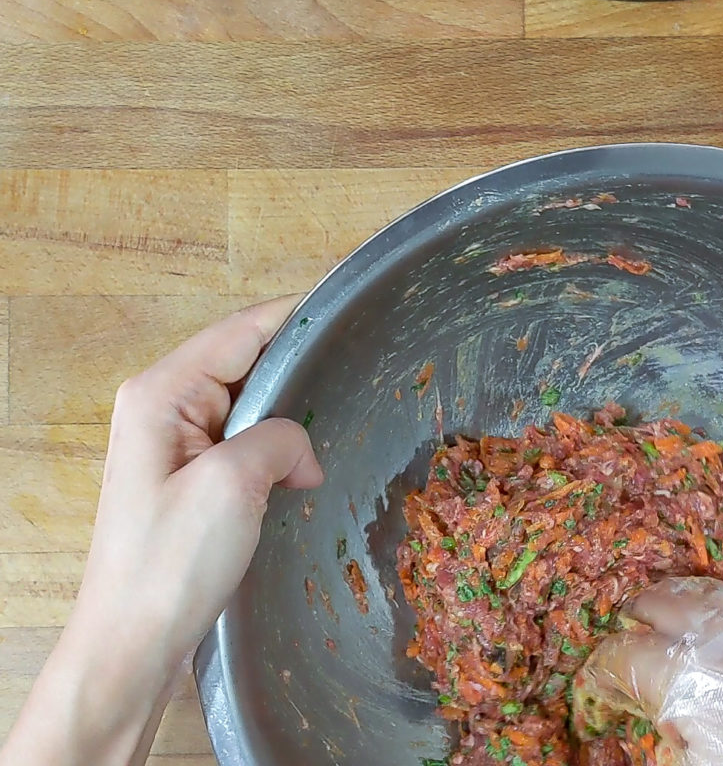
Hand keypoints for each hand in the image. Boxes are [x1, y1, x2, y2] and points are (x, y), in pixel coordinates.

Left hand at [0, 296, 322, 765]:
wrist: (132, 642)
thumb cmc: (171, 562)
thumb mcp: (233, 484)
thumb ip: (279, 438)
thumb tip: (302, 450)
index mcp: (162, 393)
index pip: (241, 332)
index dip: (295, 318)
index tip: (348, 314)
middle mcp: (163, 407)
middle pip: (244, 363)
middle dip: (297, 374)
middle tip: (354, 379)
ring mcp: (175, 444)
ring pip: (248, 407)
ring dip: (288, 420)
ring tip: (336, 425)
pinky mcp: (190, 478)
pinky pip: (242, 444)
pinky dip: (276, 451)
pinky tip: (304, 470)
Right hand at [573, 578, 722, 765]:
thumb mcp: (706, 763)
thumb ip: (669, 725)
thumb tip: (651, 705)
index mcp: (685, 678)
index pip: (619, 655)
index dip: (601, 670)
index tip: (600, 683)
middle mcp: (718, 634)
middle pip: (654, 604)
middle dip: (632, 621)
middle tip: (625, 640)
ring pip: (698, 589)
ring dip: (671, 602)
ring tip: (660, 618)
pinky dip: (714, 601)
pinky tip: (712, 616)